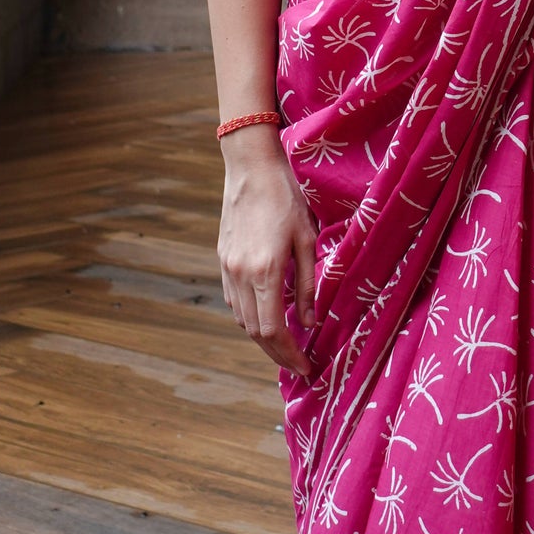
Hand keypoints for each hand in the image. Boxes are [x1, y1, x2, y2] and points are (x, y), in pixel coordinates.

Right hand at [217, 127, 316, 376]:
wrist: (250, 167)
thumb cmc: (286, 197)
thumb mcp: (306, 239)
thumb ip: (308, 284)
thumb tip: (310, 323)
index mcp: (266, 271)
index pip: (273, 330)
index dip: (290, 354)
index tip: (306, 366)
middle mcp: (241, 275)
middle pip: (255, 332)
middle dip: (277, 354)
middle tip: (299, 364)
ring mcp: (228, 268)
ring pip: (241, 319)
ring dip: (262, 338)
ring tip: (286, 346)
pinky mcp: (223, 260)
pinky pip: (233, 301)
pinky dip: (249, 317)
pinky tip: (266, 317)